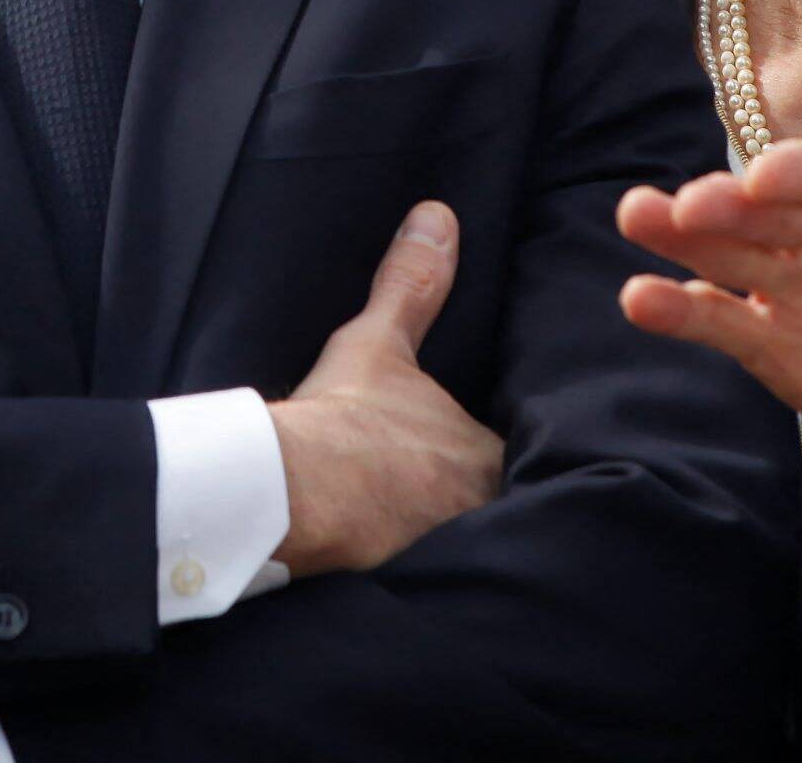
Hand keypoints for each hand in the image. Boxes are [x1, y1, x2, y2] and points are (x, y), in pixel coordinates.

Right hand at [267, 200, 503, 576]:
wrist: (300, 487)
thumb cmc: (343, 415)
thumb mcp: (378, 341)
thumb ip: (412, 283)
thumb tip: (437, 216)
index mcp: (482, 452)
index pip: (501, 459)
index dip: (477, 461)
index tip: (450, 460)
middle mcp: (484, 507)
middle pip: (492, 505)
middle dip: (471, 506)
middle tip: (427, 502)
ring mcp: (453, 551)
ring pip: (466, 544)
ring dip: (446, 541)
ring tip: (411, 542)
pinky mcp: (418, 585)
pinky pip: (432, 582)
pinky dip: (419, 578)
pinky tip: (391, 576)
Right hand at [618, 136, 801, 515]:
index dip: (799, 169)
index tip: (764, 178)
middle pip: (765, 203)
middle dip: (724, 199)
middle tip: (685, 205)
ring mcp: (792, 279)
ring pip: (726, 247)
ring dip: (678, 232)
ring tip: (636, 216)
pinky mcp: (770, 337)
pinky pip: (719, 318)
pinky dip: (679, 309)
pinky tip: (640, 301)